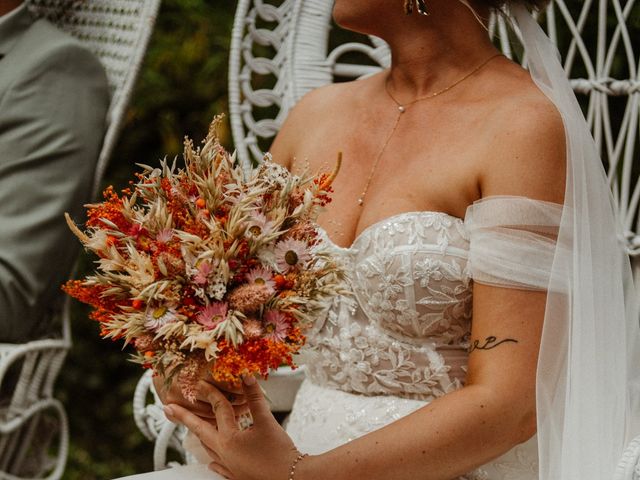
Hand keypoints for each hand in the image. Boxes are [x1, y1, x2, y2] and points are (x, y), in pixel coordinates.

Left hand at [164, 375, 301, 479]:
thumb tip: (246, 376)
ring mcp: (228, 467)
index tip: (199, 383)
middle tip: (168, 409)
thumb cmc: (279, 452)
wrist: (292, 479)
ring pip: (207, 447)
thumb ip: (255, 398)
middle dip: (183, 418)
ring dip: (198, 435)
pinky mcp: (236, 475)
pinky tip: (210, 459)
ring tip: (189, 427)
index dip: (210, 393)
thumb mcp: (267, 421)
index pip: (218, 410)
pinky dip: (211, 457)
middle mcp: (223, 454)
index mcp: (228, 439)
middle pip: (199, 430)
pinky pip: (217, 465)